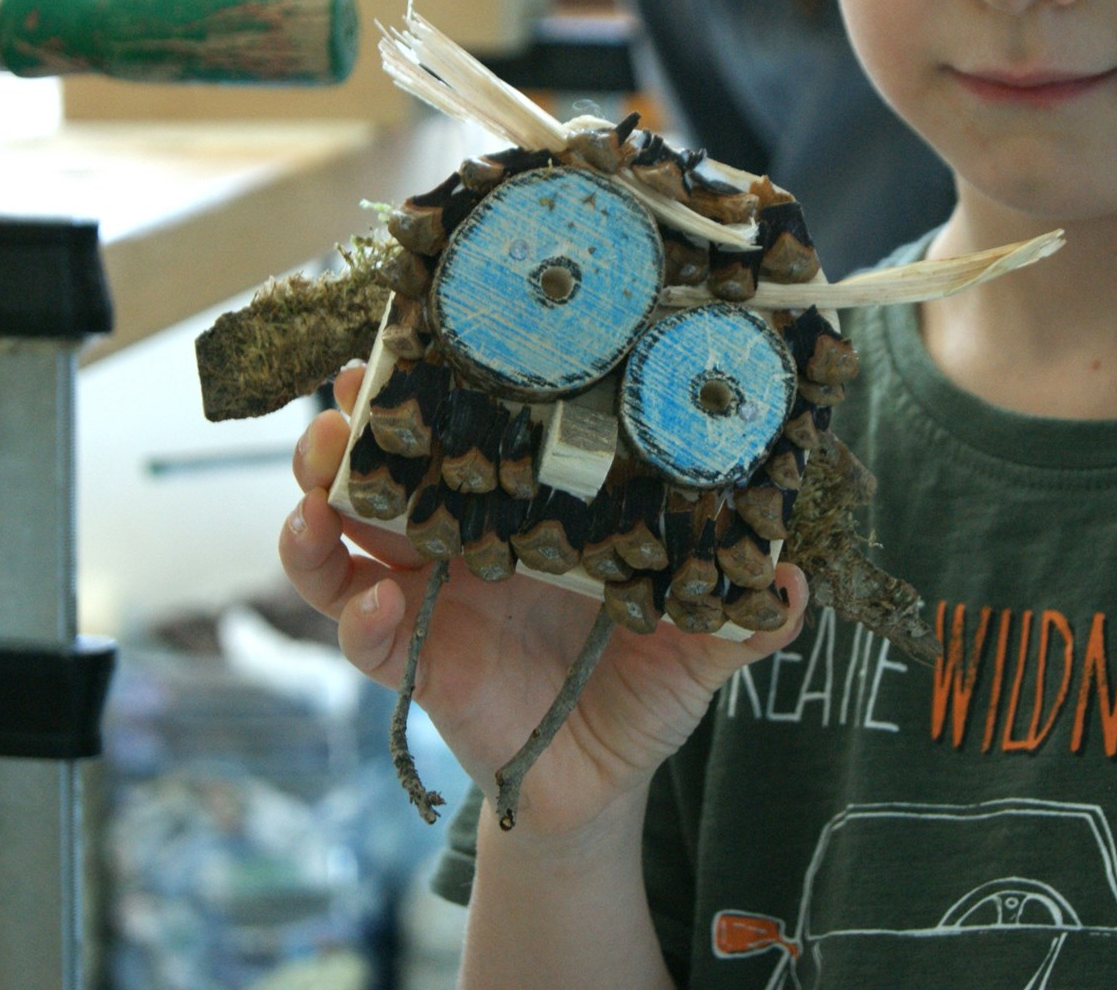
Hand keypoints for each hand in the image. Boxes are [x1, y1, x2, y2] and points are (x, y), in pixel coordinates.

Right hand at [279, 364, 809, 838]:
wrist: (604, 782)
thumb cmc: (644, 686)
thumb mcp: (700, 646)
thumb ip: (741, 618)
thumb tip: (798, 585)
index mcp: (523, 507)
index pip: (467, 427)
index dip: (435, 381)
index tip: (423, 334)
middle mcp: (461, 539)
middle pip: (380, 467)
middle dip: (351, 427)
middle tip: (352, 394)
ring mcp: (427, 597)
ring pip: (343, 539)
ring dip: (318, 507)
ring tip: (319, 492)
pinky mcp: (413, 664)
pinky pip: (363, 635)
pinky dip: (355, 616)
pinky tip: (373, 605)